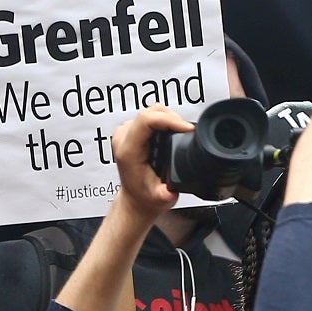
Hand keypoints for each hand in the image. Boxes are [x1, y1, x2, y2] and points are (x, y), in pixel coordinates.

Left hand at [111, 107, 189, 221]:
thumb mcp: (160, 198)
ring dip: (170, 118)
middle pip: (151, 111)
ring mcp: (126, 133)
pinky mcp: (132, 131)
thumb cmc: (145, 196)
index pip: (147, 120)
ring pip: (152, 111)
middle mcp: (124, 138)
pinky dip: (166, 120)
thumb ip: (167, 194)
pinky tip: (173, 132)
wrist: (135, 199)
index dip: (171, 120)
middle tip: (187, 132)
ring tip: (182, 132)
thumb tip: (174, 189)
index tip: (187, 129)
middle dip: (174, 118)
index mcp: (129, 150)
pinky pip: (151, 116)